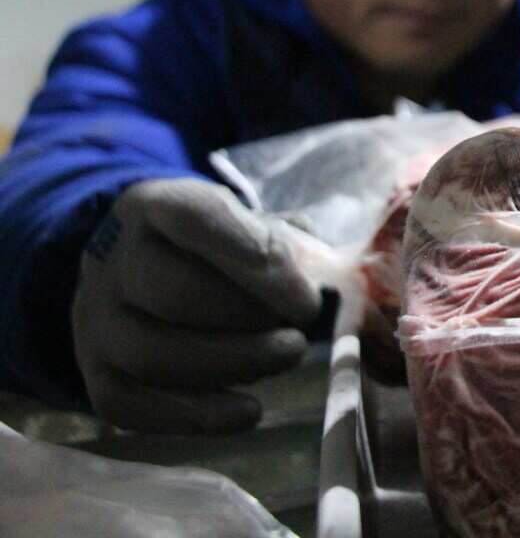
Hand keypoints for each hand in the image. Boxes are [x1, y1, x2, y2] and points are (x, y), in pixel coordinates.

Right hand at [72, 178, 321, 432]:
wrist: (140, 271)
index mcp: (156, 205)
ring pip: (153, 354)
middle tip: (301, 329)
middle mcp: (113, 259)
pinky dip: (197, 416)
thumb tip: (324, 278)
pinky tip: (249, 411)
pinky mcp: (93, 374)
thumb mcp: (249, 224)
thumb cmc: (216, 249)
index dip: (256, 257)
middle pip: (174, 293)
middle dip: (251, 318)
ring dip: (234, 364)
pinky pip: (133, 406)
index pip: (195, 218)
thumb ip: (289, 243)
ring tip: (287, 357)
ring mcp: (95, 320)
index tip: (305, 295)